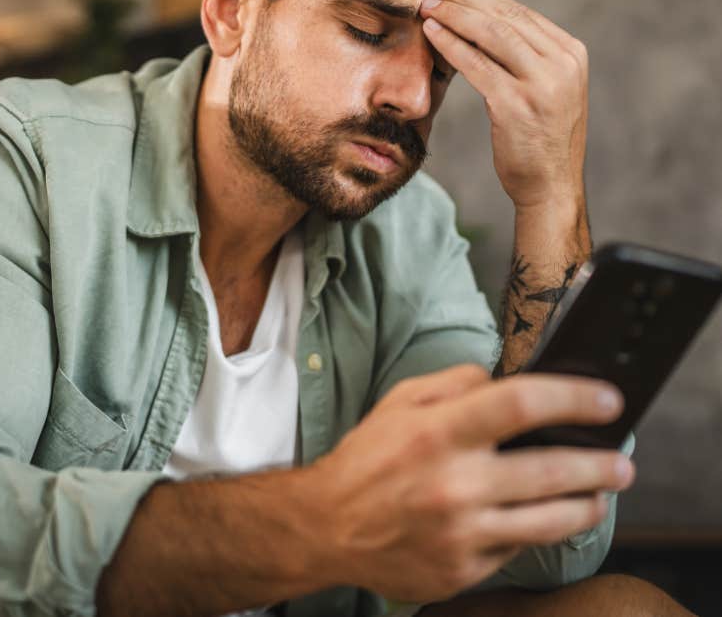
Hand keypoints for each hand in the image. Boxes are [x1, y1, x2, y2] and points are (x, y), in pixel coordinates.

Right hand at [311, 364, 633, 602]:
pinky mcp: (464, 570)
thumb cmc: (367, 458)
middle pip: (551, 469)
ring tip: (600, 493)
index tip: (606, 400)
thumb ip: (454, 383)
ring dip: (587, 504)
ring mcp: (462, 533)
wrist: (328, 526)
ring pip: (550, 521)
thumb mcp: (400, 400)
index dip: (572, 398)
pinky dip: (536, 530)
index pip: (519, 405)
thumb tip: (503, 380)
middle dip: (599, 463)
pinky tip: (542, 518)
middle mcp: (455, 484)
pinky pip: (517, 548)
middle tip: (621, 460)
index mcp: (438, 433)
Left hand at [420, 0, 588, 209]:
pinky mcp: (518, 105)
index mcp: (571, 54)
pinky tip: (431, 33)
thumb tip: (482, 21)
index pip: (520, 12)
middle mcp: (563, 64)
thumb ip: (526, 57)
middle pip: (505, 16)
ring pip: (492, 34)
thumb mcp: (545, 89)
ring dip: (454, 15)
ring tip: (426, 3)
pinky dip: (452, 46)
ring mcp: (543, 84)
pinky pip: (478, 66)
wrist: (550, 187)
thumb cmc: (538, 139)